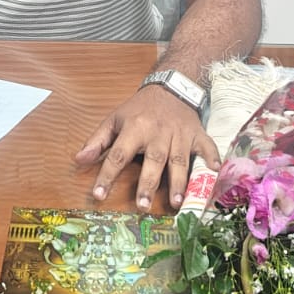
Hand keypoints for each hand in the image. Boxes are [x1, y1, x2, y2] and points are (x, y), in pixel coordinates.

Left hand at [74, 85, 220, 211]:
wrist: (170, 87)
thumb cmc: (139, 109)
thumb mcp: (114, 119)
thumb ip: (97, 141)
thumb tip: (78, 160)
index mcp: (134, 128)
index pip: (118, 154)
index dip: (107, 175)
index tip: (98, 195)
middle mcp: (158, 132)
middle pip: (153, 159)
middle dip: (148, 183)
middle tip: (142, 206)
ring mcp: (180, 134)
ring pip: (179, 159)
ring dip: (179, 181)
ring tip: (177, 203)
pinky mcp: (197, 134)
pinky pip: (207, 147)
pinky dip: (212, 158)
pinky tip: (215, 172)